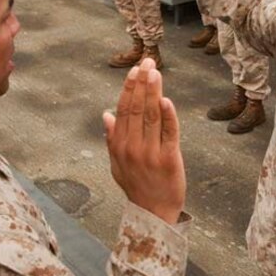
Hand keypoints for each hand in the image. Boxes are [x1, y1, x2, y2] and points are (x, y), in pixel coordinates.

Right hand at [103, 59, 185, 224]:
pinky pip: (169, 133)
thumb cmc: (136, 187)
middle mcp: (133, 147)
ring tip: (155, 72)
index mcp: (120, 146)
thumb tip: (106, 115)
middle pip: (136, 109)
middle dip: (142, 83)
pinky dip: (168, 116)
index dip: (129, 88)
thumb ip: (112, 139)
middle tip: (147, 62)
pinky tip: (166, 100)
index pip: (123, 110)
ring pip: (151, 117)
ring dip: (153, 92)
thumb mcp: (117, 164)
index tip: (135, 70)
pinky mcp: (169, 159)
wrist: (153, 214)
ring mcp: (151, 153)